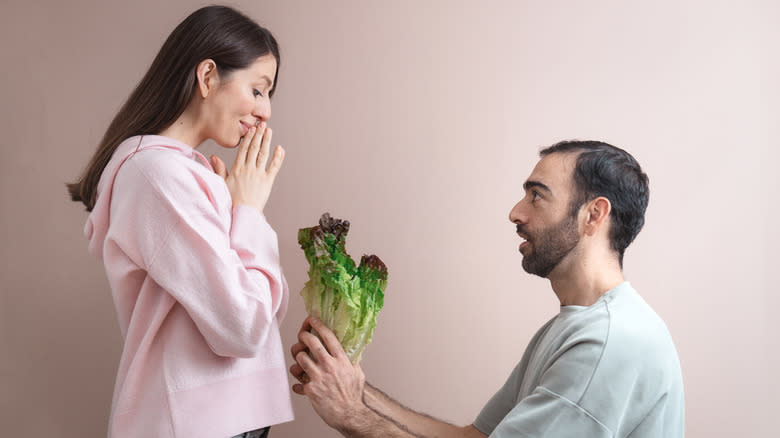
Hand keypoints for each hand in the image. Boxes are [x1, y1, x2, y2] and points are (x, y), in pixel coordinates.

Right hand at [211, 123, 283, 212]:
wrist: (242, 214)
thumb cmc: (231, 201)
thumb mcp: (222, 184)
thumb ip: (219, 169)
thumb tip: (213, 156)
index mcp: (237, 169)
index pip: (243, 149)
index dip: (249, 138)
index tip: (252, 129)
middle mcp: (248, 169)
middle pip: (254, 148)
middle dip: (259, 135)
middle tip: (263, 124)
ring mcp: (259, 175)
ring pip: (263, 154)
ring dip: (267, 141)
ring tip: (269, 131)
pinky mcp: (268, 182)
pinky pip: (274, 167)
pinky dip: (278, 157)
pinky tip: (280, 148)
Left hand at [290, 316, 368, 431]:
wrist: (349, 414)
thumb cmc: (353, 395)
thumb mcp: (357, 372)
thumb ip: (350, 360)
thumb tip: (348, 350)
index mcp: (341, 359)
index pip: (328, 336)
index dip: (318, 324)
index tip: (312, 320)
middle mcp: (329, 365)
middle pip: (311, 342)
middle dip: (303, 335)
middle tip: (302, 336)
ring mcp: (318, 376)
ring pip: (300, 358)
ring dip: (299, 358)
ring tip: (301, 362)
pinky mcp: (310, 389)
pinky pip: (297, 380)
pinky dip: (298, 383)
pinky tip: (301, 385)